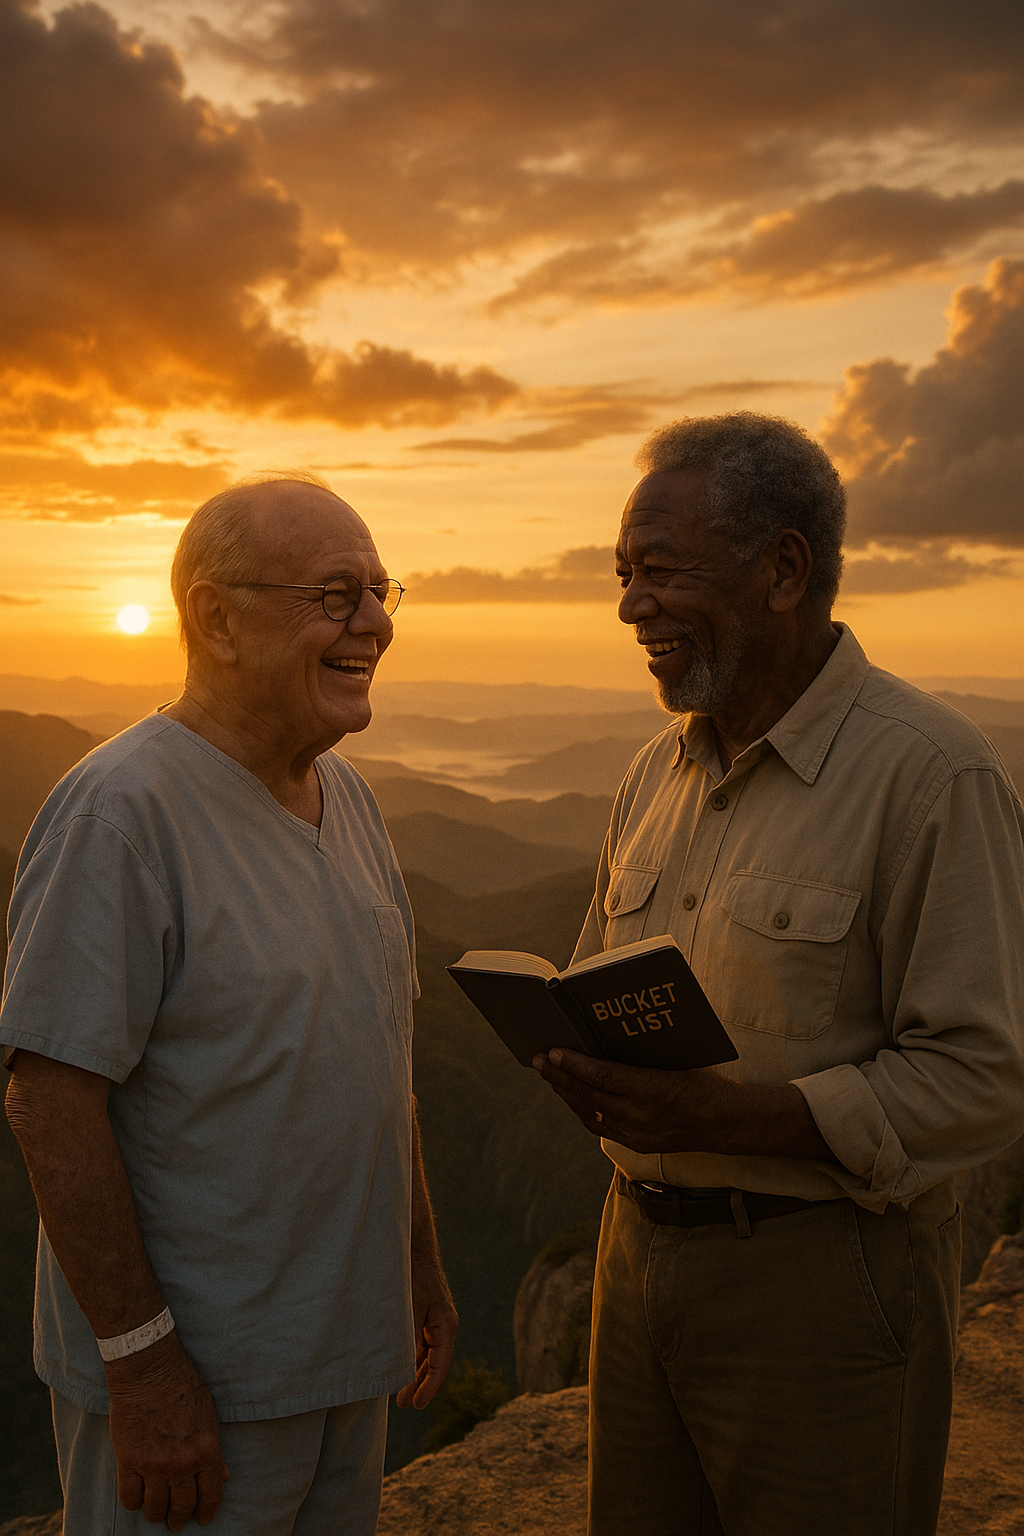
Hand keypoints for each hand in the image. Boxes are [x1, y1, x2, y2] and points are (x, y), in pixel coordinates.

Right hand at [104, 1332, 227, 1528]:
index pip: (210, 1495)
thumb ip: (213, 1450)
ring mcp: (154, 1464)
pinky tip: (137, 1497)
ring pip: (154, 1508)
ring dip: (156, 1512)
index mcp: (207, 1451)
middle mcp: (182, 1463)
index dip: (206, 1512)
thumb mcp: (208, 1415)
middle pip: (181, 1507)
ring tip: (156, 1510)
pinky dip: (133, 1502)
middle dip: (179, 1519)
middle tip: (176, 1522)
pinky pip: (130, 1497)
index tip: (202, 1519)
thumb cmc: (182, 1387)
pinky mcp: (129, 1461)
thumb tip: (222, 1476)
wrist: (150, 1370)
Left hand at [395, 1258, 457, 1409]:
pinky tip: (401, 1368)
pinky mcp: (426, 1315)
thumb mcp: (410, 1308)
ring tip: (401, 1395)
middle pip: (435, 1364)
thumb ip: (409, 1337)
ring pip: (427, 1355)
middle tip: (404, 1405)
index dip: (428, 1388)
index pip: (440, 1366)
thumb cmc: (413, 1275)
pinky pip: (421, 1343)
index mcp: (446, 1326)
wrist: (414, 1248)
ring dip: (415, 1373)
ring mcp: (436, 1321)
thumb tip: (404, 1366)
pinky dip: (412, 1357)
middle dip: (420, 1385)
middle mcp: (444, 1326)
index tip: (416, 1405)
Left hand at [533, 1049, 831, 1159]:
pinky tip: (571, 1096)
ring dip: (566, 1093)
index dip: (574, 1064)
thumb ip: (642, 1053)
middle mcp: (641, 1115)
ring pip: (590, 1112)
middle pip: (589, 1095)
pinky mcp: (637, 1143)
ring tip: (549, 1075)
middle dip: (560, 1076)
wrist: (724, 1121)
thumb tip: (607, 1032)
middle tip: (538, 1058)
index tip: (553, 1051)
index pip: (603, 1076)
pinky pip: (600, 1126)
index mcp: (653, 1089)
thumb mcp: (674, 1058)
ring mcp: (637, 1133)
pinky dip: (582, 1109)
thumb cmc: (702, 1079)